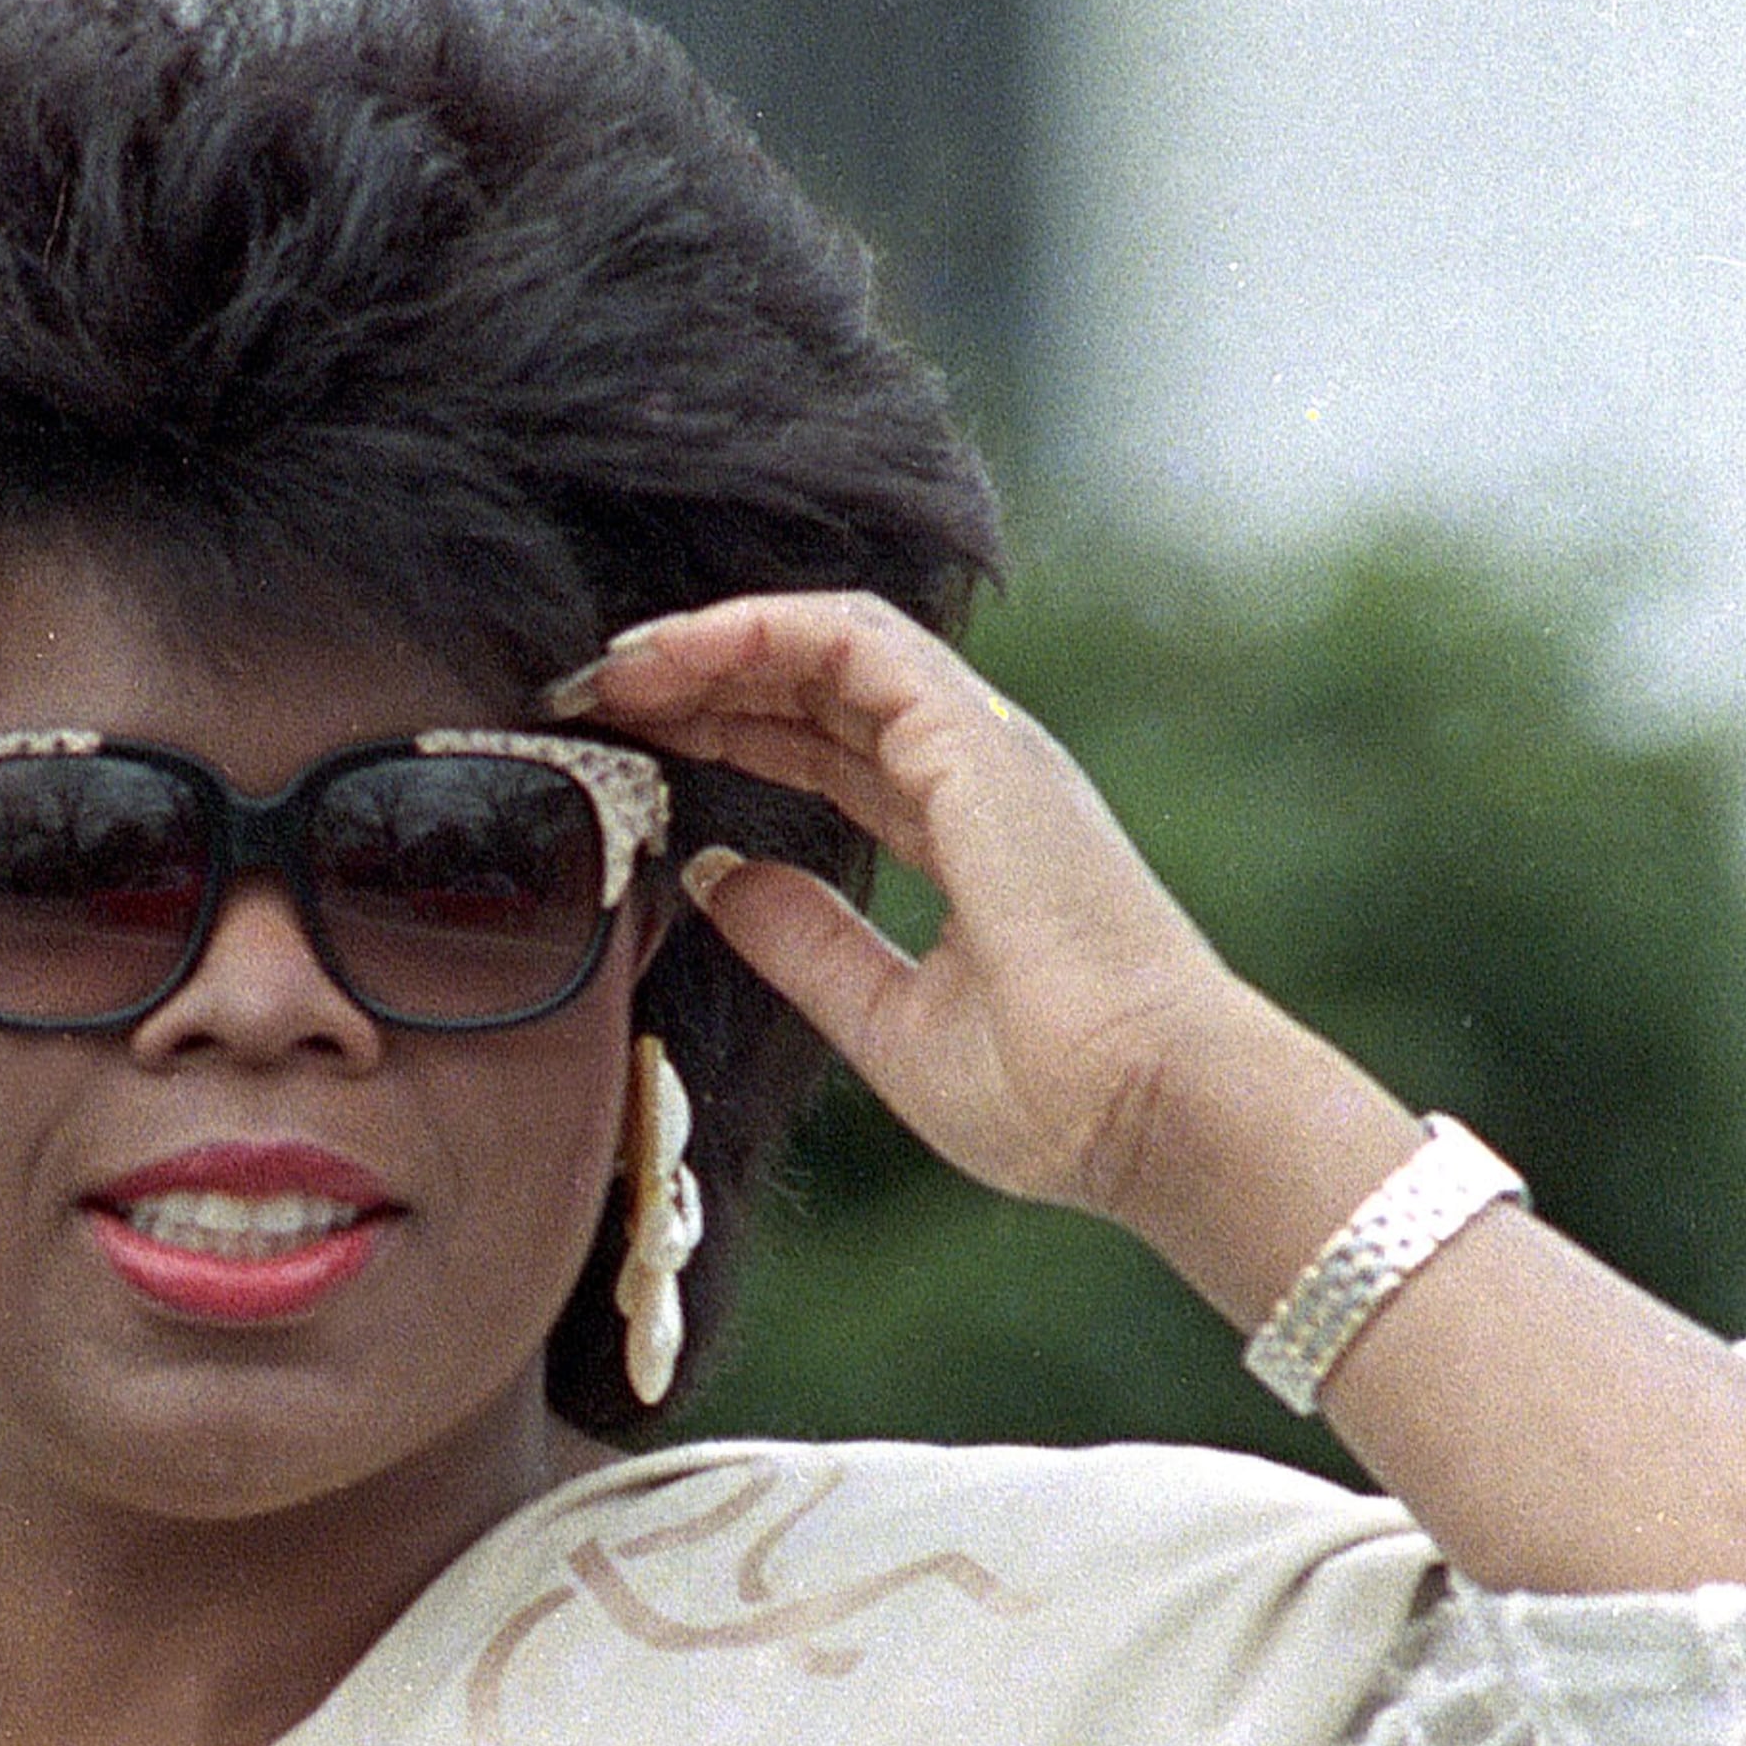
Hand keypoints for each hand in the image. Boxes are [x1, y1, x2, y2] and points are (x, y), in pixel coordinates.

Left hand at [556, 590, 1245, 1218]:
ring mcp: (985, 750)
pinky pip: (856, 642)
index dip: (732, 732)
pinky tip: (679, 655)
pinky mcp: (978, 743)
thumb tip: (713, 878)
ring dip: (718, 642)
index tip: (637, 744)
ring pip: (833, 643)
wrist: (1151, 1113)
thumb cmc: (1055, 1098)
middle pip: (822, 688)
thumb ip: (804, 943)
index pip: (832, 751)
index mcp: (967, 837)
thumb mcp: (888, 1021)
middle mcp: (978, 775)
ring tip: (616, 666)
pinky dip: (761, 632)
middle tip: (595, 691)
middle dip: (705, 676)